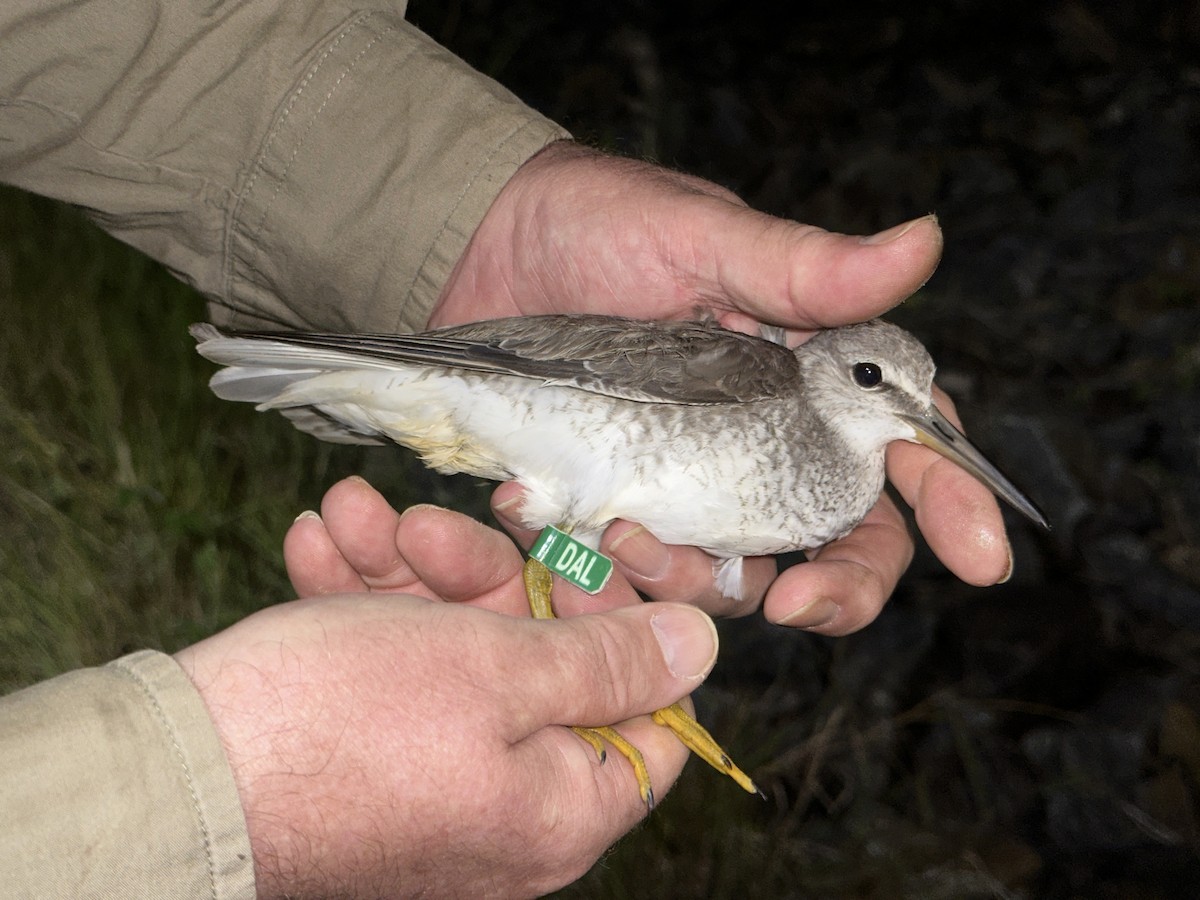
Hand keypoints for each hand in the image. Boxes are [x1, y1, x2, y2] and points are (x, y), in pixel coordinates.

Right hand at [177, 484, 717, 897]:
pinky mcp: (369, 759)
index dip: (621, 625)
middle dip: (483, 573)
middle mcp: (505, 807)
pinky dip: (363, 606)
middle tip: (429, 522)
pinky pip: (391, 673)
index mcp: (562, 805)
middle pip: (538, 666)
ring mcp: (433, 782)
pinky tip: (320, 545)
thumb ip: (604, 660)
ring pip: (453, 652)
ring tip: (350, 515)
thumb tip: (696, 649)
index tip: (572, 562)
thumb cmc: (343, 724)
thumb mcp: (497, 671)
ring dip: (407, 572)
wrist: (173, 775)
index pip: (648, 713)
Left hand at [430, 140, 1009, 633]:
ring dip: (695, 579)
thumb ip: (805, 267)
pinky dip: (607, 569)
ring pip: (736, 574)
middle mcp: (765, 442)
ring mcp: (691, 485)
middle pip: (840, 540)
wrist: (479, 247)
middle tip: (802, 604)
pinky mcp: (619, 506)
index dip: (950, 502)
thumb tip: (926, 240)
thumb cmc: (601, 225)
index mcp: (809, 378)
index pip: (903, 448)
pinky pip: (635, 570)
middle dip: (840, 588)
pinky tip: (561, 526)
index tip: (981, 554)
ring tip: (628, 537)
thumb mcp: (701, 240)